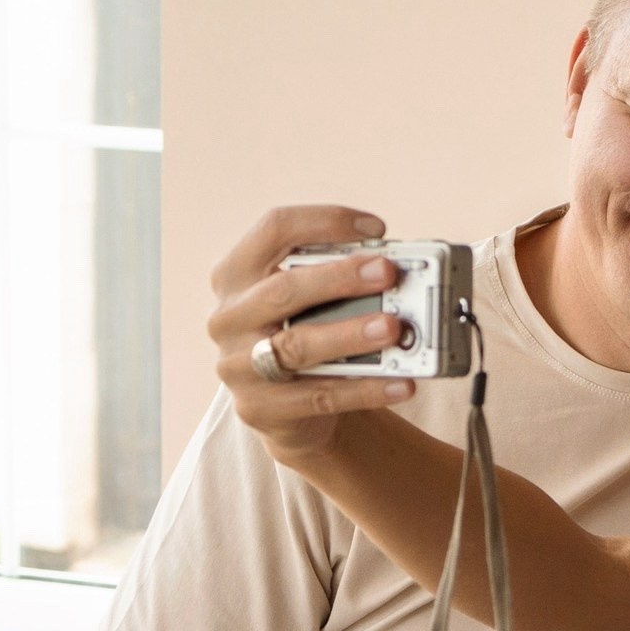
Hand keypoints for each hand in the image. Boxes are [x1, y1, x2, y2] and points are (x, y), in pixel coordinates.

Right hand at [208, 205, 418, 463]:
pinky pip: (319, 396)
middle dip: (339, 278)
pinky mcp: (261, 408)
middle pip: (283, 289)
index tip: (376, 228)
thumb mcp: (309, 301)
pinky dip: (365, 389)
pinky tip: (401, 382)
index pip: (274, 230)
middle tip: (387, 272)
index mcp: (237, 274)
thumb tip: (399, 271)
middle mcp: (228, 316)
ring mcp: (238, 365)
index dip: (325, 221)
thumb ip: (338, 280)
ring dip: (349, 334)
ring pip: (297, 346)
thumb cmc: (304, 334)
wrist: (287, 409)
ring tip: (392, 328)